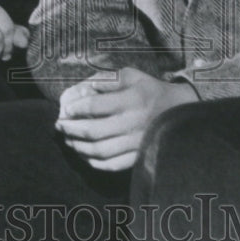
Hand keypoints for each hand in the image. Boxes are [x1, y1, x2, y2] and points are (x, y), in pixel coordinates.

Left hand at [55, 67, 196, 170]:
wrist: (180, 110)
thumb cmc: (150, 90)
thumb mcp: (131, 75)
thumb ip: (106, 79)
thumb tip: (82, 89)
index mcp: (131, 99)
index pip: (94, 106)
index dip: (75, 108)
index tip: (66, 109)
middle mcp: (134, 123)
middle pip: (93, 131)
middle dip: (71, 129)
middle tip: (59, 125)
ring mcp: (137, 143)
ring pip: (100, 151)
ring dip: (78, 147)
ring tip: (68, 140)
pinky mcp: (140, 157)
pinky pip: (113, 165)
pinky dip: (94, 163)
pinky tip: (85, 155)